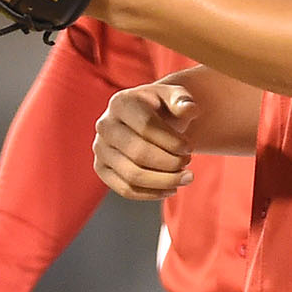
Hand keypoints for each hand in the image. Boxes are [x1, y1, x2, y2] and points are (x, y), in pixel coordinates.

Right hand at [94, 82, 198, 200]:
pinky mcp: (101, 169)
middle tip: (189, 163)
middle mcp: (105, 126)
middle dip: (170, 163)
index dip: (172, 141)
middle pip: (138, 153)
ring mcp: (100, 149)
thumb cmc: (163, 108)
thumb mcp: (175, 97)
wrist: (147, 118)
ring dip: (164, 181)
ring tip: (186, 178)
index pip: (146, 126)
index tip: (190, 147)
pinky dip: (152, 193)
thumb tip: (188, 108)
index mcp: (121, 103)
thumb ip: (182, 100)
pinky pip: (126, 189)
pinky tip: (171, 189)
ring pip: (132, 175)